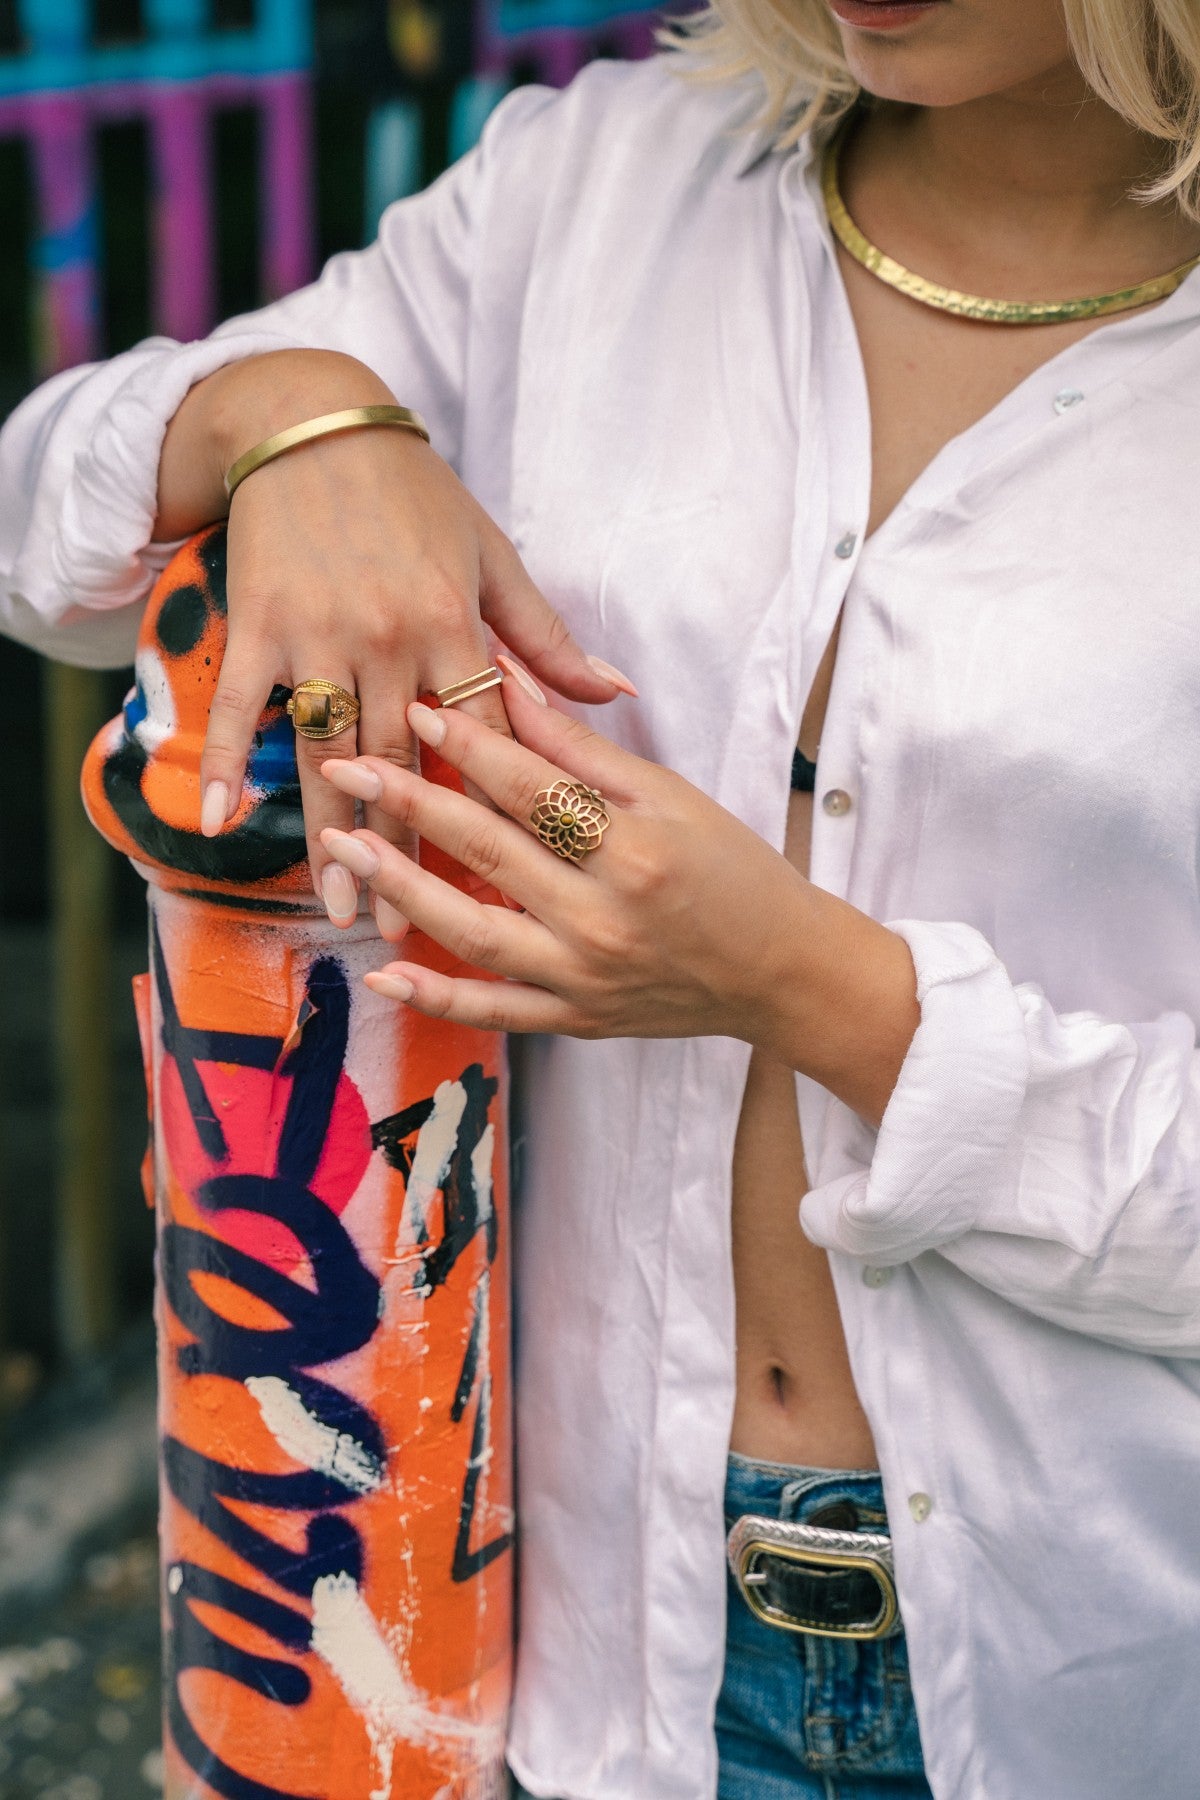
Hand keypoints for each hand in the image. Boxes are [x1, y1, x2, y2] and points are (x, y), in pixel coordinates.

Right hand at [155, 349, 632, 928]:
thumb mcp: (492, 555)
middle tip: (411, 928)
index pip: (481, 739)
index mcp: (454, 625)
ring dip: (333, 834)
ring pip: (329, 751)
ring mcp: (319, 634)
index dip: (489, 814)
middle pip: (404, 766)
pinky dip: (228, 762)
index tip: (501, 883)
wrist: (315, 422)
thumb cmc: (416, 493)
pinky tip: (221, 824)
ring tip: (340, 906)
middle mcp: (389, 638)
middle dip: (410, 853)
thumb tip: (618, 692)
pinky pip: (243, 705)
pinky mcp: (260, 623)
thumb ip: (546, 637)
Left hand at [317, 665, 919, 1124]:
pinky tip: (382, 975)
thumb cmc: (734, 873)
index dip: (471, 746)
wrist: (783, 973)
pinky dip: (435, 997)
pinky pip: (494, 1011)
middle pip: (490, 851)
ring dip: (403, 888)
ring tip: (346, 848)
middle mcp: (604, 917)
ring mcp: (585, 977)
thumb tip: (512, 681)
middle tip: (349, 763)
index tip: (417, 709)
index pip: (533, 789)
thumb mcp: (672, 798)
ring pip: (474, 932)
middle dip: (411, 801)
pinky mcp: (575, 1020)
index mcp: (635, 850)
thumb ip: (583, 750)